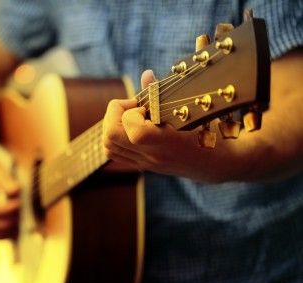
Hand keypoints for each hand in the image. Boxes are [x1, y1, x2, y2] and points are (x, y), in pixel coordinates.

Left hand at [102, 70, 216, 179]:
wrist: (217, 163)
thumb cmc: (208, 130)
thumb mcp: (192, 109)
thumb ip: (163, 92)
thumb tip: (146, 74)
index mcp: (169, 141)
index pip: (135, 132)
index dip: (131, 113)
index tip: (143, 105)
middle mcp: (153, 155)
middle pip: (110, 137)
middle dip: (114, 114)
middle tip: (132, 107)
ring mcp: (146, 163)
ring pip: (107, 146)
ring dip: (113, 124)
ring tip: (131, 115)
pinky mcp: (142, 166)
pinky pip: (113, 153)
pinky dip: (114, 136)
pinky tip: (131, 126)